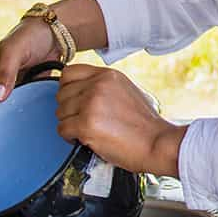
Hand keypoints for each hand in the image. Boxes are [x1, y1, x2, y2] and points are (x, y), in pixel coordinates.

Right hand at [0, 16, 55, 124]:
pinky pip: (19, 108)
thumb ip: (5, 73)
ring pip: (1, 112)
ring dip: (4, 123)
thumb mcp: (14, 51)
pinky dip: (21, 116)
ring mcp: (8, 90)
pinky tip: (24, 128)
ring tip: (5, 141)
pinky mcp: (23, 93)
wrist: (53, 34)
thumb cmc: (28, 36)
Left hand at [54, 63, 186, 176]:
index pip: (69, 73)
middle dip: (69, 110)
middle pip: (62, 94)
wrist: (157, 143)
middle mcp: (98, 85)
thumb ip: (103, 87)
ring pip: (60, 113)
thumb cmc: (145, 124)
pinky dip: (70, 138)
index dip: (67, 88)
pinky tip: (86, 140)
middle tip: (84, 120)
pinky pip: (62, 129)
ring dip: (70, 124)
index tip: (73, 100)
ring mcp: (91, 104)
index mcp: (108, 75)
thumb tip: (80, 92)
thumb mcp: (126, 91)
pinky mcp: (86, 124)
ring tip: (88, 131)